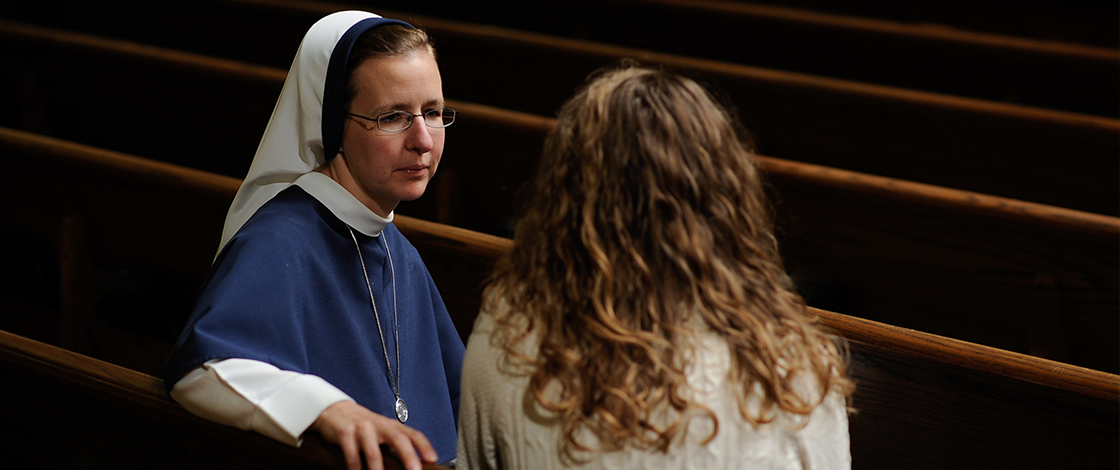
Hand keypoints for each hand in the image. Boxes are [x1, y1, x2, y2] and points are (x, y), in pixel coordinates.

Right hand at [310, 400, 437, 469]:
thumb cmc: (363, 426)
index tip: (433, 459)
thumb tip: (411, 465)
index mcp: (391, 426)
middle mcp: (379, 425)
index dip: (425, 446)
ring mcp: (362, 428)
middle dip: (408, 456)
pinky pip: (352, 455)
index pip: (412, 434)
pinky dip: (356, 469)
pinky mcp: (345, 432)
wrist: (335, 410)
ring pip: (374, 452)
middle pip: (398, 439)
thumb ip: (394, 446)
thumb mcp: (381, 432)